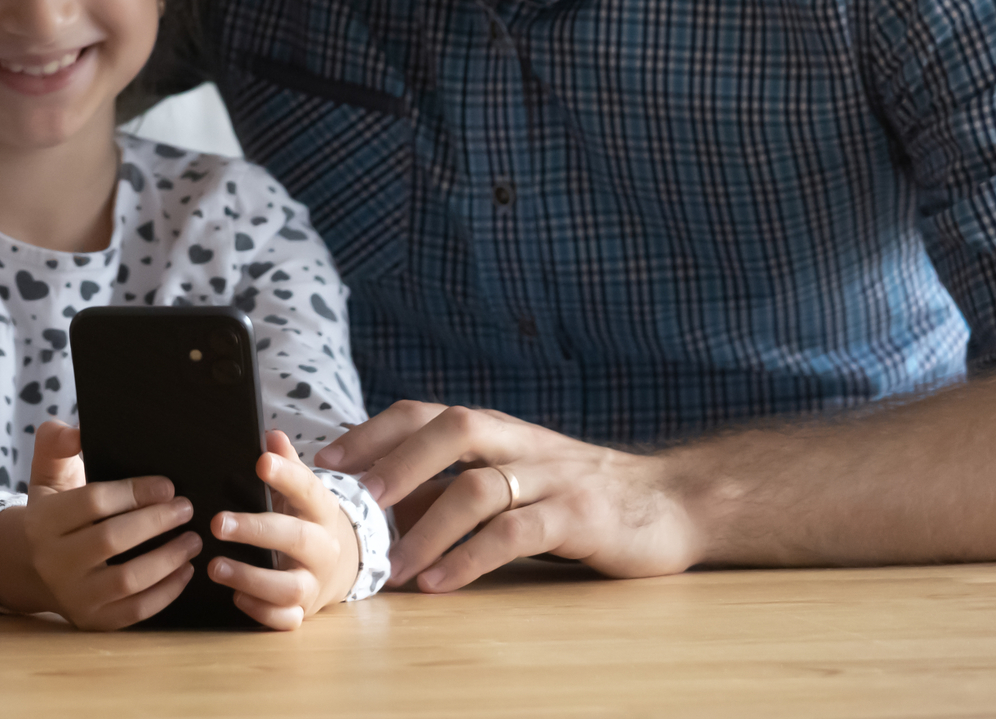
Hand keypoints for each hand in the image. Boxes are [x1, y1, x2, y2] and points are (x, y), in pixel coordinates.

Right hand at [0, 421, 201, 629]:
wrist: (28, 568)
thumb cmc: (50, 513)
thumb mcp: (46, 474)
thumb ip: (56, 443)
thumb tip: (79, 431)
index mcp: (43, 521)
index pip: (93, 502)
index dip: (134, 492)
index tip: (167, 486)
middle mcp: (54, 562)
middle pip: (111, 540)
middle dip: (156, 522)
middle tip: (187, 508)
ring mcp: (74, 596)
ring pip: (127, 579)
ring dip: (168, 558)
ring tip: (193, 540)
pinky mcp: (93, 620)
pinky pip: (136, 610)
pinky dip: (166, 592)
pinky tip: (185, 571)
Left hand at [205, 432, 361, 628]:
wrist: (338, 566)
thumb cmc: (303, 519)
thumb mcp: (299, 490)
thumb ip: (285, 463)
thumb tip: (270, 435)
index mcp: (321, 511)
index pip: (308, 489)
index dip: (287, 475)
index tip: (261, 461)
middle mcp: (323, 548)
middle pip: (297, 539)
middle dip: (256, 531)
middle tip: (216, 523)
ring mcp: (314, 583)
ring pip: (290, 587)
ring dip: (251, 578)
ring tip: (214, 566)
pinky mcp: (303, 612)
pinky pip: (286, 620)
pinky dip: (262, 612)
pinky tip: (235, 597)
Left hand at [318, 401, 701, 591]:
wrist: (670, 502)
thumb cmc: (575, 492)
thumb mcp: (512, 474)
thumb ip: (453, 480)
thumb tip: (375, 496)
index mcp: (496, 429)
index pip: (424, 413)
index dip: (373, 431)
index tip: (324, 459)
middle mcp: (519, 442)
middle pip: (450, 430)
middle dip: (396, 462)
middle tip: (353, 502)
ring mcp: (552, 476)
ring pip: (479, 488)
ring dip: (427, 528)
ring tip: (389, 567)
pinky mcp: (580, 516)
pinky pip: (518, 532)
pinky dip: (472, 557)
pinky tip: (440, 582)